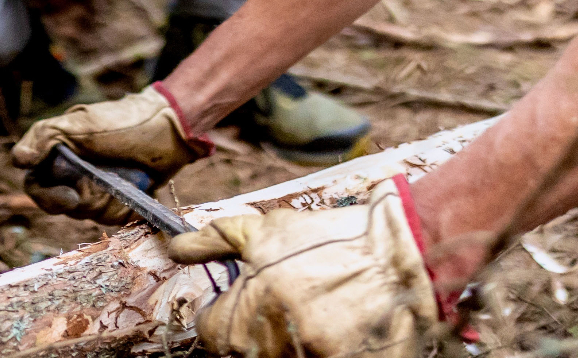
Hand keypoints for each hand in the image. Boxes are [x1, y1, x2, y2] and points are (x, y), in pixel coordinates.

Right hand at [11, 85, 209, 222]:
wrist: (169, 129)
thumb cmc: (122, 122)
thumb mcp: (81, 124)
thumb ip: (45, 137)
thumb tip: (17, 160)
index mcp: (56, 154)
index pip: (35, 186)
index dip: (48, 198)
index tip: (71, 197)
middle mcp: (72, 173)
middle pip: (62, 206)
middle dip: (86, 199)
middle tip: (104, 184)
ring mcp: (96, 188)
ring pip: (89, 214)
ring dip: (107, 202)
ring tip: (124, 179)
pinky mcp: (118, 200)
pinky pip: (113, 218)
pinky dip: (125, 208)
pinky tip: (136, 191)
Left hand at [167, 176, 439, 357]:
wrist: (404, 260)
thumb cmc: (332, 243)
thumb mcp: (267, 232)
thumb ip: (215, 241)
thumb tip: (174, 247)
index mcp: (242, 318)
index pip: (211, 332)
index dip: (229, 312)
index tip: (254, 300)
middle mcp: (268, 350)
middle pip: (245, 351)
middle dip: (262, 329)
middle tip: (293, 305)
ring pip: (279, 357)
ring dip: (292, 341)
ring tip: (320, 317)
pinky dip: (320, 349)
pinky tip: (337, 332)